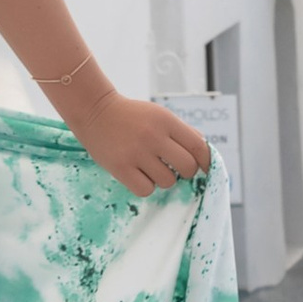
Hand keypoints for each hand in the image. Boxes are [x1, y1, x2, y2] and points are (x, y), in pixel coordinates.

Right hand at [65, 90, 212, 198]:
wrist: (95, 111)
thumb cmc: (132, 116)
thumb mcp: (159, 115)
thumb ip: (182, 132)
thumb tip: (205, 155)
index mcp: (166, 121)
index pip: (198, 146)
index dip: (206, 161)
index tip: (205, 168)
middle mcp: (153, 136)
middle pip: (187, 167)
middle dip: (185, 172)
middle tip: (174, 167)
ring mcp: (136, 153)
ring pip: (168, 182)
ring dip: (163, 179)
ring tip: (149, 167)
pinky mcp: (121, 168)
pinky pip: (146, 190)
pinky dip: (145, 186)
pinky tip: (138, 174)